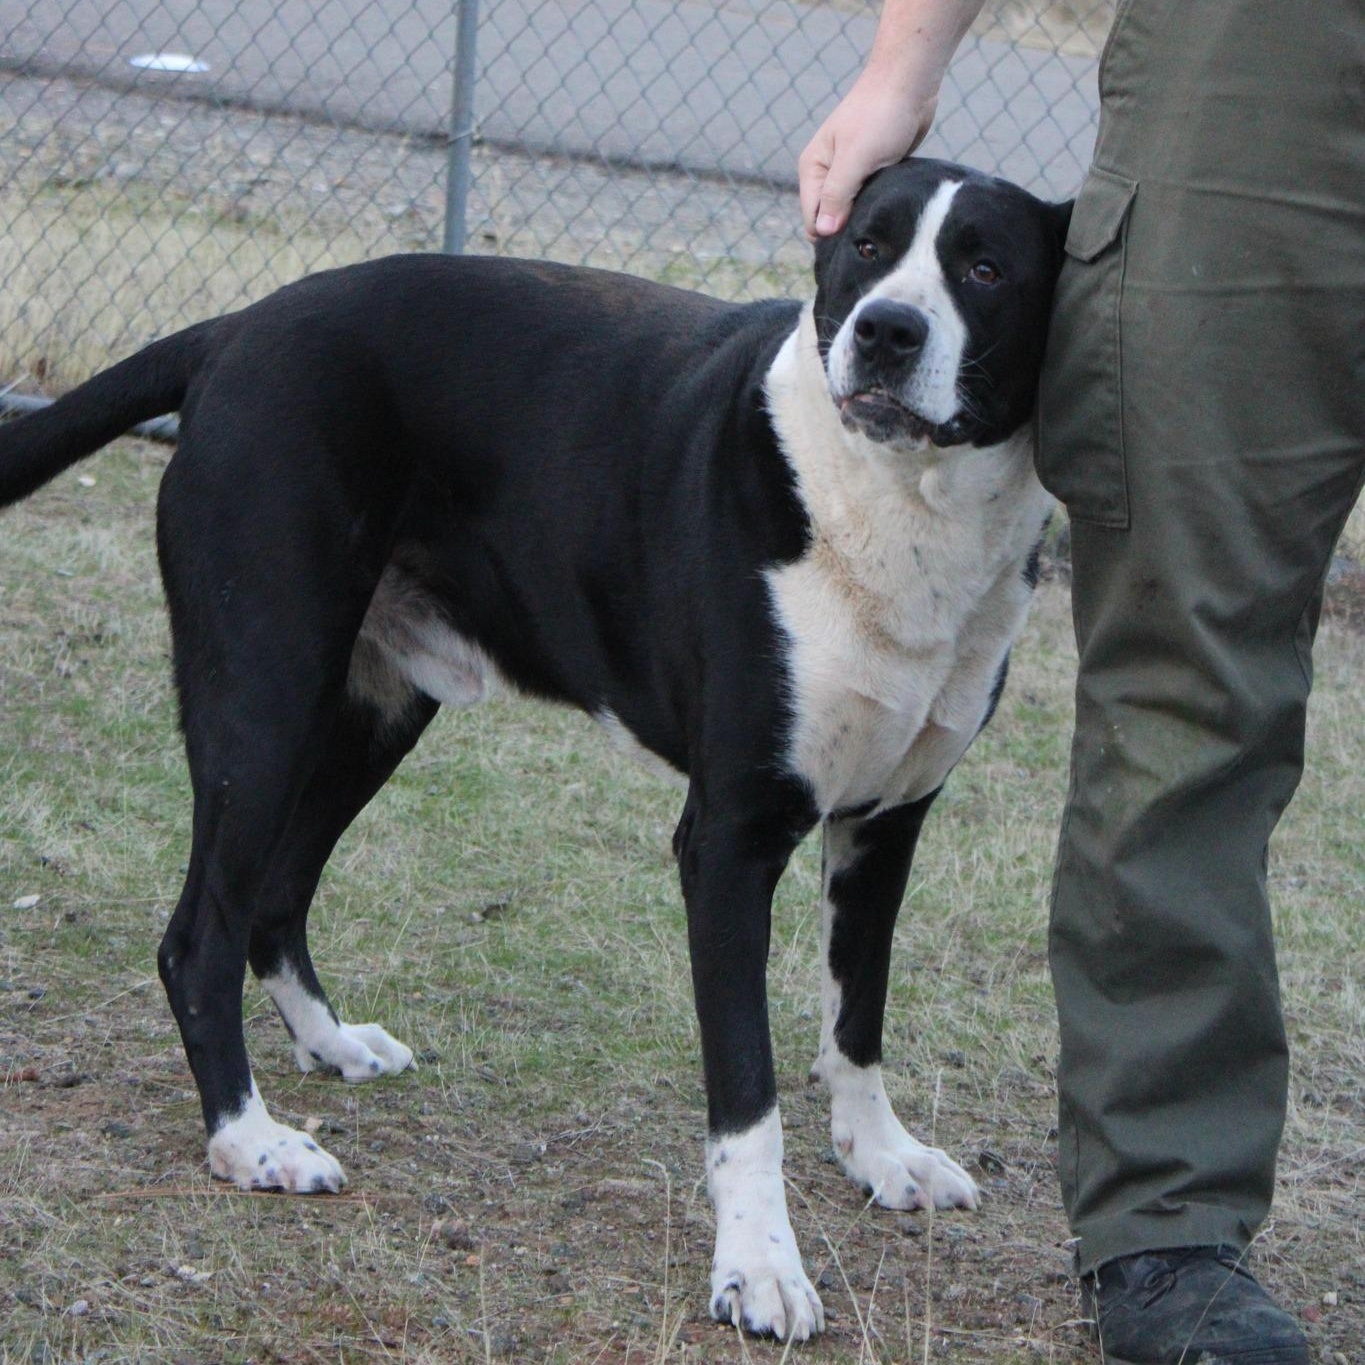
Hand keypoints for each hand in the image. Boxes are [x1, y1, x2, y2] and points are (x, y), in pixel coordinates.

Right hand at [798, 75, 936, 238]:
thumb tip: (822, 232)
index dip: (830, 234)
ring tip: (880, 218)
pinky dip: (875, 205)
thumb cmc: (879, 115)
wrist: (909, 83)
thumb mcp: (855, 159)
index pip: (813, 218)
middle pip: (829, 217)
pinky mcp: (871, 172)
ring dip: (863, 217)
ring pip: (850, 210)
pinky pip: (868, 199)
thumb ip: (837, 196)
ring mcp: (850, 173)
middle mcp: (827, 173)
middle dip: (846, 227)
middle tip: (871, 231)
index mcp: (813, 168)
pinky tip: (887, 207)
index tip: (854, 239)